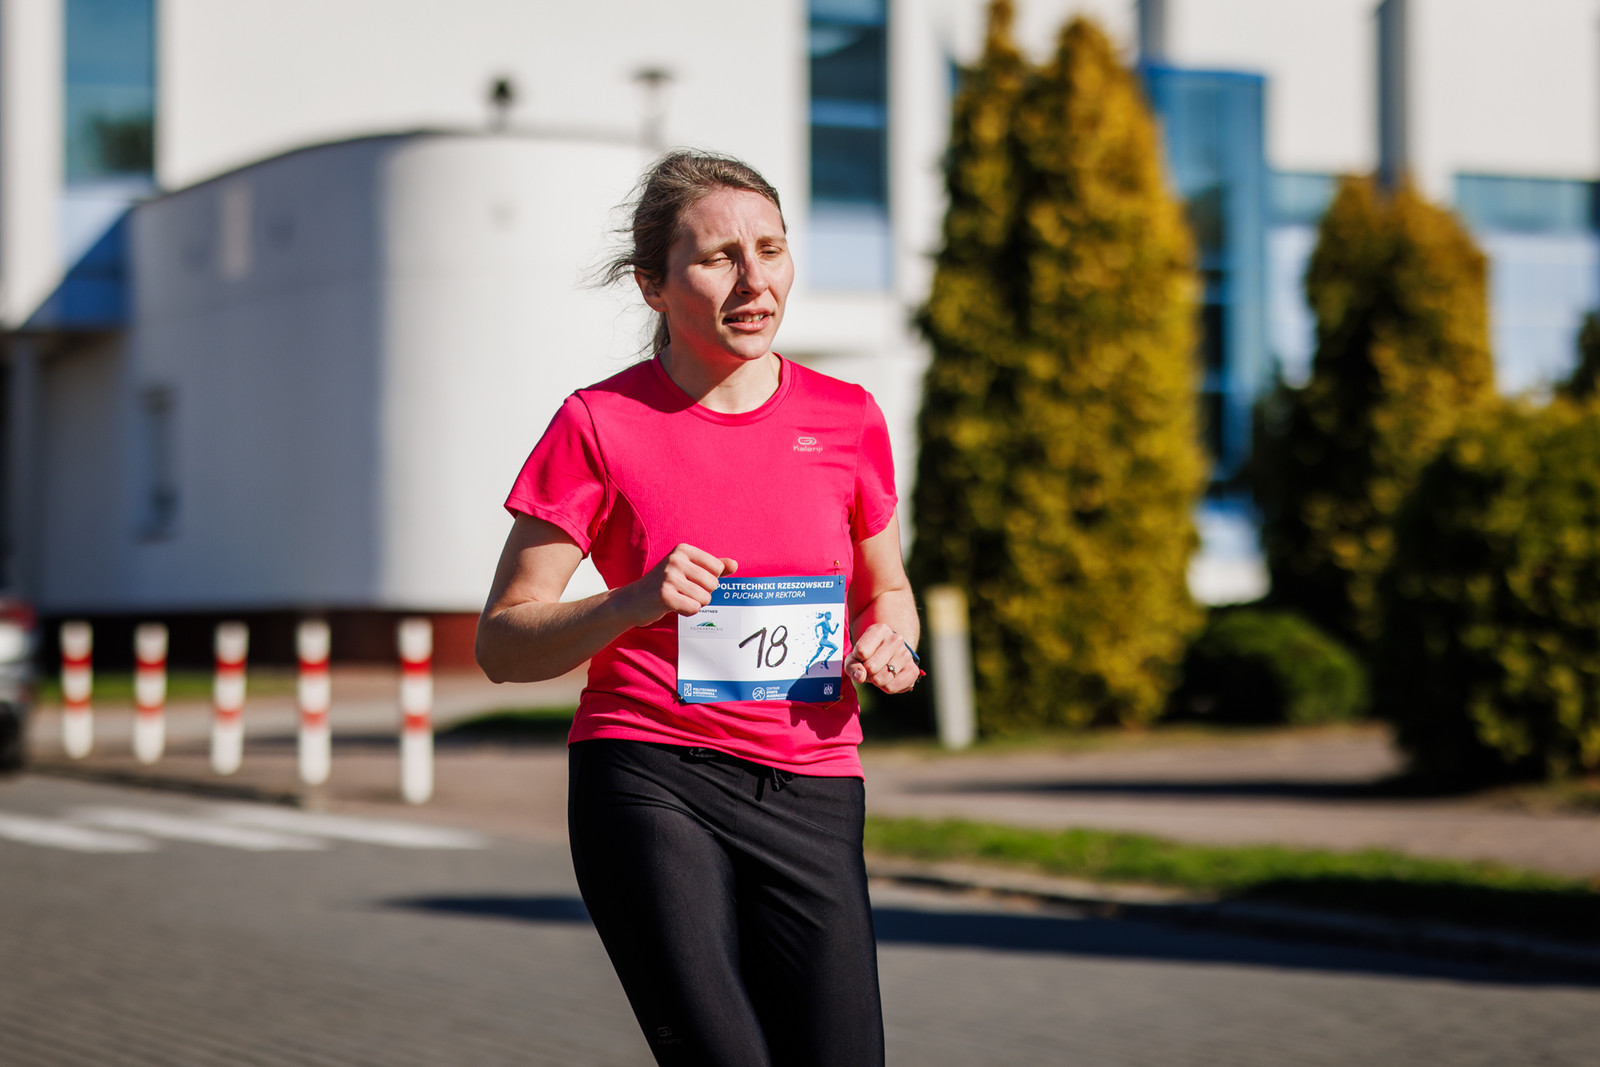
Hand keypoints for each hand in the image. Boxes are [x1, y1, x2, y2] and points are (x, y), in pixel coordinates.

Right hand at [622, 544, 736, 624]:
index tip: (690, 580)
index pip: (717, 568)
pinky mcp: (665, 596)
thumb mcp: (687, 570)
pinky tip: (673, 606)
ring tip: (677, 598)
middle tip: (682, 592)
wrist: (632, 601)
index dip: (708, 580)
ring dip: (694, 603)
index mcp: (683, 550)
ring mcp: (669, 577)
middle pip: (713, 584)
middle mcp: (676, 560)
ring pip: (705, 599)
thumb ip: (712, 566)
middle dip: (702, 594)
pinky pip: (694, 609)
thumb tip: (735, 565)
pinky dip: (686, 612)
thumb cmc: (664, 584)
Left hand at [845, 623, 917, 693]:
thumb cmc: (868, 654)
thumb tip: (860, 676)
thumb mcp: (854, 655)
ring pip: (881, 679)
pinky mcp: (913, 670)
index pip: (861, 651)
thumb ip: (852, 665)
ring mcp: (906, 654)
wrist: (890, 654)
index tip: (861, 657)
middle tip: (869, 669)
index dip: (856, 659)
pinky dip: (885, 687)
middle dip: (866, 673)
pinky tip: (887, 680)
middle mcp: (896, 639)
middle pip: (871, 666)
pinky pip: (892, 687)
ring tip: (878, 673)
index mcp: (880, 630)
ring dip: (875, 681)